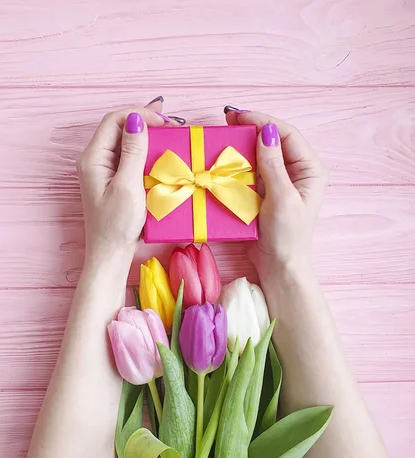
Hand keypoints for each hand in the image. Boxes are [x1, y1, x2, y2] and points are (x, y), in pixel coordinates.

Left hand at [77, 100, 180, 259]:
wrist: (110, 255)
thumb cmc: (117, 225)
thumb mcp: (128, 186)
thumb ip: (132, 151)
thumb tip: (136, 119)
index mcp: (92, 158)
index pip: (114, 120)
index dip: (139, 114)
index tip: (164, 122)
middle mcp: (94, 160)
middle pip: (119, 128)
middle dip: (145, 122)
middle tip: (172, 125)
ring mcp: (102, 170)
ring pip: (125, 142)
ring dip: (147, 136)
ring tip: (170, 135)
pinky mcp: (112, 180)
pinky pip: (128, 157)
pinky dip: (145, 152)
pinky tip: (160, 153)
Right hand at [225, 110, 327, 276]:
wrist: (278, 267)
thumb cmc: (287, 236)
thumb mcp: (282, 198)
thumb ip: (273, 164)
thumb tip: (266, 131)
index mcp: (309, 169)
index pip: (287, 134)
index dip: (263, 121)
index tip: (238, 116)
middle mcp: (296, 172)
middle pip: (273, 140)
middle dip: (251, 128)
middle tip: (227, 120)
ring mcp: (280, 182)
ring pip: (261, 154)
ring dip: (243, 145)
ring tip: (223, 136)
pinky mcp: (265, 192)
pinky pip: (252, 170)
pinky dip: (239, 163)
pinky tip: (225, 159)